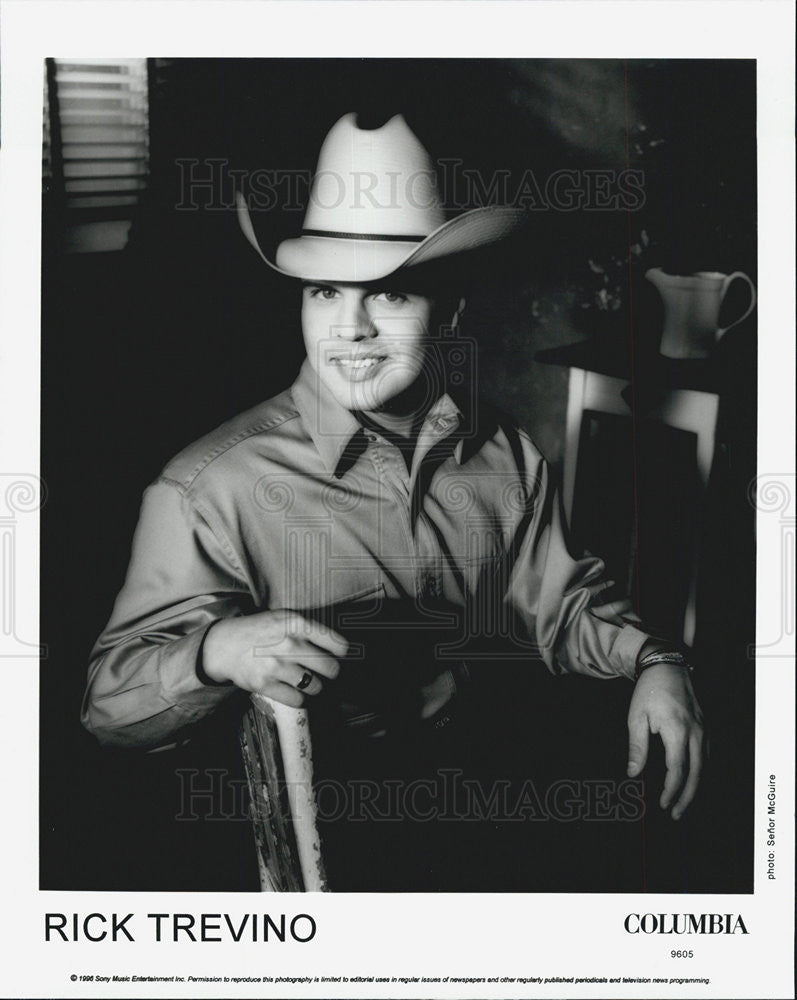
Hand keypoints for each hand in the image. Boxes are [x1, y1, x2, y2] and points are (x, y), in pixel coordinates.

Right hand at [202, 609, 347, 707]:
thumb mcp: (284, 618)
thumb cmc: (260, 631)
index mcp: (296, 624)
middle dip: (332, 672)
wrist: (224, 645)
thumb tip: (341, 647)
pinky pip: (297, 700)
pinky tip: (295, 690)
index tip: (340, 656)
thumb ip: (310, 629)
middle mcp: (288, 644)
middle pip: (331, 668)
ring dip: (316, 687)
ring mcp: (276, 666)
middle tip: (327, 672)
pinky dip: (300, 698)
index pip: (337, 644)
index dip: (343, 653)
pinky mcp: (265, 684)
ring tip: (309, 681)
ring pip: (315, 686)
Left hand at [626, 662, 704, 819]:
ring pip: (706, 767)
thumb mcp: (636, 717)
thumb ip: (636, 746)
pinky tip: (693, 781)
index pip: (677, 770)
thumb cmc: (649, 691)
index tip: (662, 804)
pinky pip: (708, 756)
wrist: (668, 667)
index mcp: (677, 731)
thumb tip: (633, 773)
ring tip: (683, 804)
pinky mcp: (706, 727)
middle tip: (675, 814)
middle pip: (697, 774)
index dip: (671, 791)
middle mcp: (696, 733)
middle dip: (687, 797)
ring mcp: (704, 730)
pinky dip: (702, 772)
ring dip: (697, 787)